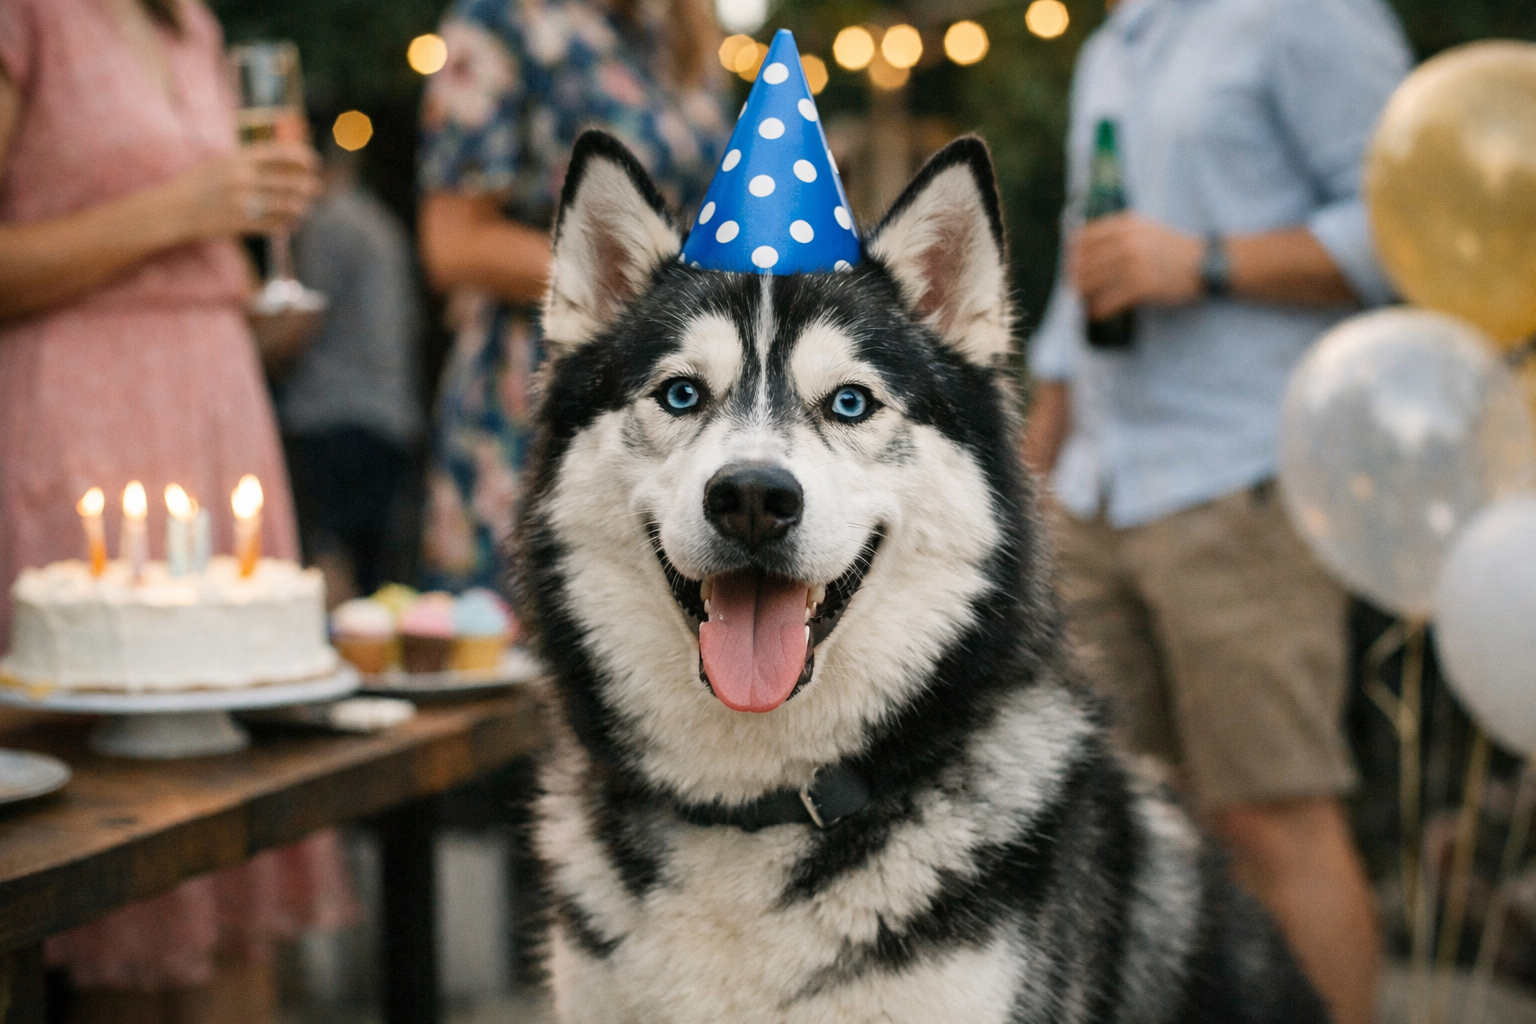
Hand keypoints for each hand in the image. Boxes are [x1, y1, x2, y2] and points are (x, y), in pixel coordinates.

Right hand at [166, 143, 320, 239]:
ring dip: (301, 207)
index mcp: (238, 159)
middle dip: (308, 186)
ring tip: (304, 207)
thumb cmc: (199, 183)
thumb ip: (250, 160)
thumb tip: (284, 161)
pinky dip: (288, 223)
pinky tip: (292, 223)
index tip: (314, 162)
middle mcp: (243, 178)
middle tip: (316, 188)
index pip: (280, 153)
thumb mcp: (222, 163)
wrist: (175, 209)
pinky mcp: (242, 223)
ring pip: (287, 205)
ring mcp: (243, 202)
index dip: (303, 157)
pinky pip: (275, 224)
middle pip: (290, 181)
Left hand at [1070, 213, 1202, 319]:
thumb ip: (1118, 231)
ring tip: (1081, 299)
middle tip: (1073, 286)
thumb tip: (1083, 246)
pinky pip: (1109, 300)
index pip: (1083, 238)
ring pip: (1092, 282)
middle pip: (1084, 262)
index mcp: (1125, 224)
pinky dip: (1099, 309)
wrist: (1204, 262)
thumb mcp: (1145, 228)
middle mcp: (1126, 242)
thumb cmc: (1171, 247)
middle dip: (1074, 276)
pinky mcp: (1141, 286)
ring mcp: (1133, 264)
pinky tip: (1095, 313)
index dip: (1072, 253)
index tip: (1069, 264)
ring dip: (1083, 294)